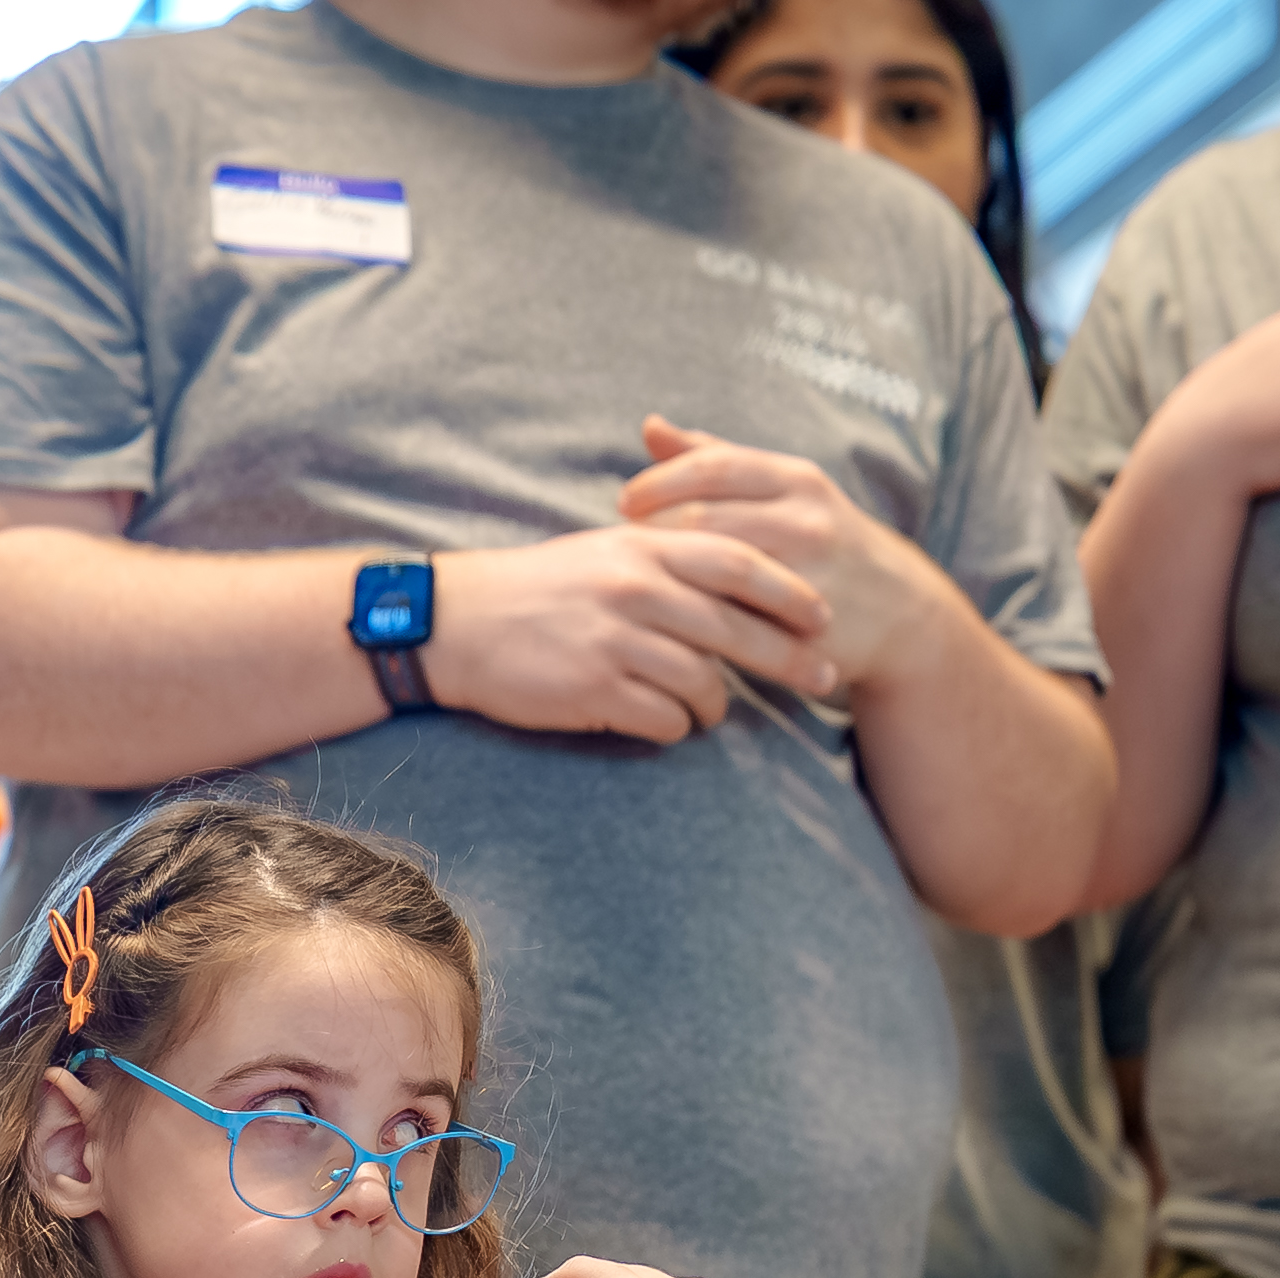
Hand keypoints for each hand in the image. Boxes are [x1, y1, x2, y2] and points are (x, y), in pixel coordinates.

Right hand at [428, 524, 835, 743]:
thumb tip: (736, 573)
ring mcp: (615, 641)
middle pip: (737, 629)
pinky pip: (664, 719)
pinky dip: (675, 727)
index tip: (823, 616)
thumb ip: (668, 555)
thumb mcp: (605, 550)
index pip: (738, 562)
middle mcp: (635, 589)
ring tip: (708, 709)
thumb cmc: (538, 588)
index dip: (789, 592)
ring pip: (704, 682)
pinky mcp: (593, 690)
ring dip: (717, 704)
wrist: (456, 623)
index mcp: (643, 547)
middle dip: (789, 659)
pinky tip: (665, 722)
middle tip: (823, 679)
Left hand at [622, 417, 955, 697]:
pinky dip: (697, 618)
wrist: (901, 612)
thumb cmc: (822, 541)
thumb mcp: (782, 490)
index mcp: (795, 478)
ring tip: (641, 582)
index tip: (623, 503)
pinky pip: (738, 621)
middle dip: (655, 533)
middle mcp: (806, 519)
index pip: (712, 466)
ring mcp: (809, 573)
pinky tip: (668, 621)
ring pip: (717, 570)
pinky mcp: (806, 626)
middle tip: (620, 549)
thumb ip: (713, 459)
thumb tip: (650, 426)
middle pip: (706, 517)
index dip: (659, 483)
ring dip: (670, 577)